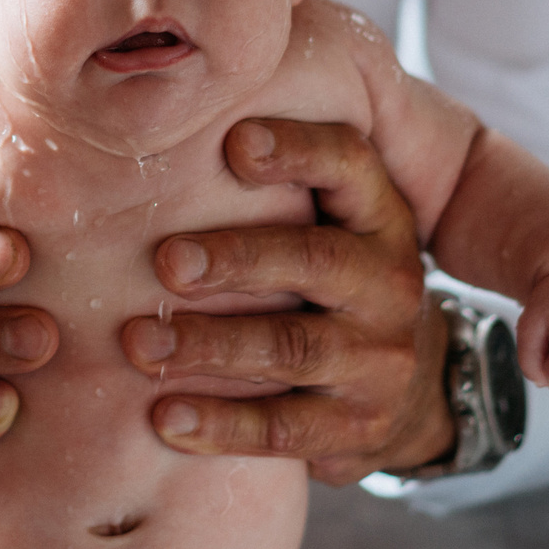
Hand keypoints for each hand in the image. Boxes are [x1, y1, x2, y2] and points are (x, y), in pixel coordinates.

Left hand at [120, 119, 455, 485]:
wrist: (408, 394)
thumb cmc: (331, 284)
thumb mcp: (331, 226)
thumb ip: (278, 183)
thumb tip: (167, 120)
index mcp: (381, 218)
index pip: (350, 165)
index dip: (298, 150)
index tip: (235, 143)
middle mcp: (391, 283)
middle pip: (318, 261)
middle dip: (238, 258)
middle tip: (165, 261)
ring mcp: (381, 360)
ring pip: (294, 349)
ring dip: (211, 346)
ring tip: (140, 344)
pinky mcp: (359, 429)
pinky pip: (285, 429)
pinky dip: (221, 426)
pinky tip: (166, 418)